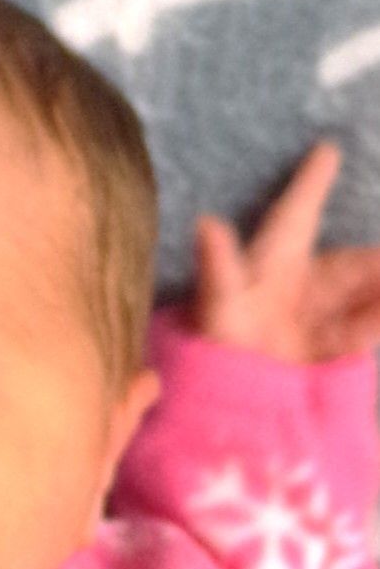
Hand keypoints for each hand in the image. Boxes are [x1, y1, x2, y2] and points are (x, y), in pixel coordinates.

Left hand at [189, 141, 379, 362]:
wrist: (221, 419)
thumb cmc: (211, 356)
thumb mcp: (215, 311)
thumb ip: (217, 268)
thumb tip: (206, 223)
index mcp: (267, 268)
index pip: (295, 216)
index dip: (310, 183)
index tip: (326, 149)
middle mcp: (292, 293)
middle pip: (345, 266)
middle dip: (374, 263)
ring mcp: (309, 325)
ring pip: (360, 297)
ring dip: (379, 292)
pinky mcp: (322, 358)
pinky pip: (359, 333)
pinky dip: (376, 322)